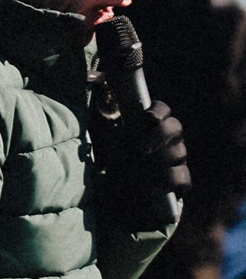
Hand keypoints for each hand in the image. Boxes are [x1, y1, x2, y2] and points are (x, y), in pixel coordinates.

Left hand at [95, 99, 189, 231]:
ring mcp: (173, 161)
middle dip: (159, 136)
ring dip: (159, 161)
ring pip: (180, 153)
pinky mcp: (176, 185)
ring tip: (138, 172)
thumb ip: (101, 111)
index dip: (158, 112)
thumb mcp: (96, 137)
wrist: (102, 199)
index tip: (146, 118)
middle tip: (139, 150)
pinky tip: (152, 188)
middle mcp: (164, 141)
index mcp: (146, 127)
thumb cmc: (101, 164)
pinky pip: (183, 179)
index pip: (162, 110)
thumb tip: (94, 78)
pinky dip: (169, 183)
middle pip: (176, 128)